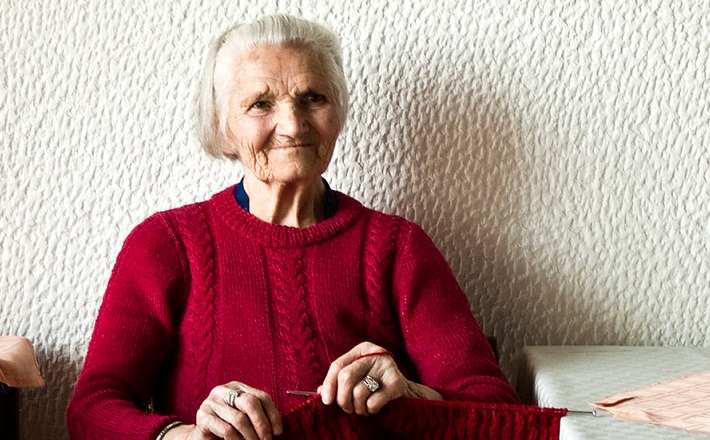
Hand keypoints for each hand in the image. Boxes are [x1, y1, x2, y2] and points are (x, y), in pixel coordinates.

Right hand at [165, 382, 281, 439]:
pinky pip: (226, 429)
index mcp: (238, 387)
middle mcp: (224, 390)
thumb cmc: (227, 426)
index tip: (278, 431)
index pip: (262, 396)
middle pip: (251, 403)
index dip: (273, 414)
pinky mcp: (203, 416)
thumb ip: (258, 416)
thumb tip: (278, 427)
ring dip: (250, 436)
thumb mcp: (244, 417)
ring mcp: (212, 402)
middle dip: (262, 424)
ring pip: (239, 419)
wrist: (202, 435)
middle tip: (267, 439)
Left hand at [319, 342, 441, 415]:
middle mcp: (375, 353)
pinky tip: (374, 408)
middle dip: (342, 399)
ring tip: (362, 409)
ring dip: (357, 407)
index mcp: (362, 349)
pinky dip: (370, 409)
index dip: (329, 384)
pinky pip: (373, 401)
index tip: (325, 400)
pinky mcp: (397, 382)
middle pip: (346, 377)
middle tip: (347, 408)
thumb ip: (338, 382)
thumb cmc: (375, 385)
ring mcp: (387, 367)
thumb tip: (319, 392)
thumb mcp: (357, 378)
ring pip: (359, 391)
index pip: (338, 365)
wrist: (406, 393)